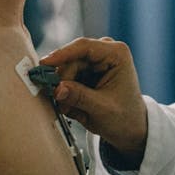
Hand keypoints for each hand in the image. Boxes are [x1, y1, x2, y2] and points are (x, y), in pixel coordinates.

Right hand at [40, 37, 147, 166]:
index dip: (62, 54)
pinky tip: (75, 107)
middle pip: (72, 60)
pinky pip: (67, 77)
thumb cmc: (124, 116)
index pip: (84, 47)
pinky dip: (67, 93)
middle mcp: (105, 51)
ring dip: (64, 90)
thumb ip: (79, 97)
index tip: (45, 63)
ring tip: (72, 110)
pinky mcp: (87, 70)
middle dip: (63, 81)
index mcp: (117, 54)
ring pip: (66, 69)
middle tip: (60, 103)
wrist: (130, 127)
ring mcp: (95, 60)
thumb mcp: (102, 108)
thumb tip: (56, 89)